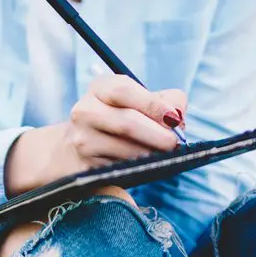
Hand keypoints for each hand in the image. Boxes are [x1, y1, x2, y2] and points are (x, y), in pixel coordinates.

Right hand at [5, 75, 187, 195]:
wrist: (76, 146)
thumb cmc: (119, 119)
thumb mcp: (138, 101)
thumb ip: (165, 100)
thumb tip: (179, 114)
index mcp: (101, 88)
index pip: (124, 91)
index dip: (153, 104)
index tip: (175, 118)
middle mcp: (85, 110)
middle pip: (126, 122)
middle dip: (157, 135)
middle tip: (176, 143)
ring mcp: (82, 139)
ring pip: (125, 150)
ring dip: (151, 155)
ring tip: (166, 155)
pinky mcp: (85, 165)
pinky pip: (119, 168)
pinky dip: (139, 168)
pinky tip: (149, 165)